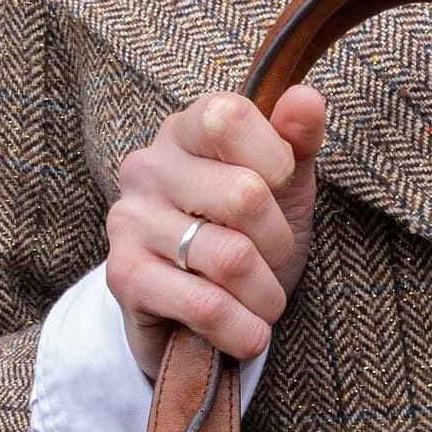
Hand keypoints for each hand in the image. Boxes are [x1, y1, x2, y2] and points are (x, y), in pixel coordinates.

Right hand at [104, 86, 327, 378]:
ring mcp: (130, 221)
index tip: (278, 192)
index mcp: (186, 130)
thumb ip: (297, 141)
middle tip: (271, 261)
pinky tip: (246, 333)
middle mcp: (148, 167)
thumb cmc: (244, 239)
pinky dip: (243, 330)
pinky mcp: (124, 277)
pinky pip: (206, 306)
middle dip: (278, 244)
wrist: (192, 318)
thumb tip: (306, 98)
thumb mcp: (282, 188)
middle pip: (244, 196)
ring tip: (260, 302)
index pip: (230, 117)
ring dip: (266, 296)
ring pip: (232, 258)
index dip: (275, 163)